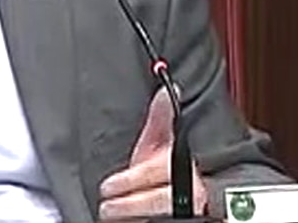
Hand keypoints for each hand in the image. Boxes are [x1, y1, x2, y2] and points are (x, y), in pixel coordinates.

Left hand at [98, 87, 206, 218]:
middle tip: (106, 205)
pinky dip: (141, 222)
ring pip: (162, 215)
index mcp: (184, 169)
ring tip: (109, 213)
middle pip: (161, 200)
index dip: (134, 180)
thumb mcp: (156, 143)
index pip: (160, 174)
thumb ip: (160, 117)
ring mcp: (186, 214)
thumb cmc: (159, 170)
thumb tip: (168, 89)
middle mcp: (191, 193)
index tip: (110, 186)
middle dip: (130, 203)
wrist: (172, 198)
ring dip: (132, 215)